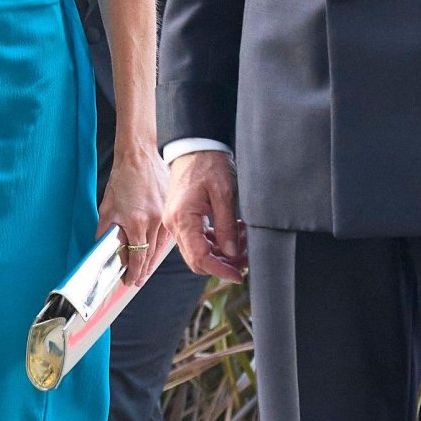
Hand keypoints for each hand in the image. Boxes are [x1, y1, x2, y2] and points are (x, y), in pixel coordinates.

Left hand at [98, 144, 167, 289]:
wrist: (139, 156)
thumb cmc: (123, 178)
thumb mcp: (107, 207)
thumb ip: (105, 231)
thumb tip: (103, 249)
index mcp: (137, 222)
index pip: (137, 257)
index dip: (134, 272)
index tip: (130, 281)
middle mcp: (154, 222)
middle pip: (150, 256)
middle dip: (143, 271)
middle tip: (137, 281)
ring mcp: (165, 215)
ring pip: (160, 247)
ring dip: (152, 260)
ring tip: (145, 270)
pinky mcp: (171, 209)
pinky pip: (167, 233)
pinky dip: (160, 244)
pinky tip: (155, 250)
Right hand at [163, 150, 246, 281]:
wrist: (195, 146)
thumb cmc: (208, 163)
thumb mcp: (224, 193)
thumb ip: (227, 226)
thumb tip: (231, 253)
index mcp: (182, 219)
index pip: (200, 257)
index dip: (220, 270)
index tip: (238, 275)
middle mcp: (175, 224)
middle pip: (197, 260)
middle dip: (223, 264)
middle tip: (245, 260)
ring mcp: (177, 222)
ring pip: (199, 251)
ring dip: (222, 253)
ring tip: (243, 242)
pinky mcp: (183, 219)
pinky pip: (198, 240)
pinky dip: (216, 242)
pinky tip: (234, 233)